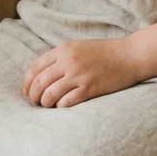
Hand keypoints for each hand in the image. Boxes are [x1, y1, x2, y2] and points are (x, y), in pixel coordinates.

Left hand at [22, 37, 144, 107]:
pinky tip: (62, 107)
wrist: (130, 56)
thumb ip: (60, 58)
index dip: (26, 83)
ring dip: (45, 103)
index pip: (34, 68)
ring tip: (47, 106)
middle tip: (35, 103)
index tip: (26, 92)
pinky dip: (60, 107)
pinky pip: (67, 102)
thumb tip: (41, 76)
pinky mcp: (90, 88)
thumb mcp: (78, 48)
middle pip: (39, 83)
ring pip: (50, 94)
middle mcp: (68, 62)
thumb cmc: (104, 53)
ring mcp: (79, 75)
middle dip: (33, 96)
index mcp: (62, 50)